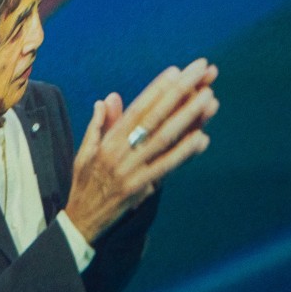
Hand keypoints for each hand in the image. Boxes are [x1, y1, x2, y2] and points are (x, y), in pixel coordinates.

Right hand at [64, 58, 217, 242]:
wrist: (80, 220)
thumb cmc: (84, 184)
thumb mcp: (85, 152)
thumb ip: (98, 125)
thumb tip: (107, 99)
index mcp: (108, 141)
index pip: (136, 109)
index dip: (157, 89)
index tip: (176, 71)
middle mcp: (119, 152)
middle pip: (155, 117)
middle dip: (180, 92)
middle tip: (202, 72)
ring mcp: (130, 170)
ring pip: (164, 138)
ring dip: (189, 117)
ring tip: (210, 98)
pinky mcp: (140, 188)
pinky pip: (166, 167)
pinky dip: (184, 152)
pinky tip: (202, 138)